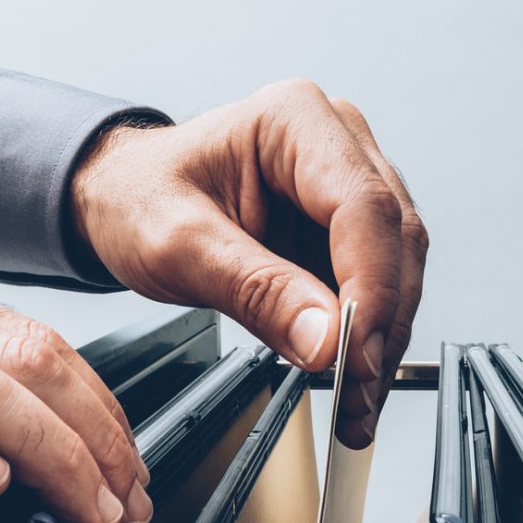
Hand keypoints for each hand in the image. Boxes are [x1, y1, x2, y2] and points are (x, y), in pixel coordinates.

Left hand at [71, 79, 427, 447]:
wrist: (123, 198)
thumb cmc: (139, 197)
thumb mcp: (178, 246)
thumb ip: (255, 290)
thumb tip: (326, 340)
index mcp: (295, 120)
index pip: (364, 207)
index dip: (371, 287)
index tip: (354, 353)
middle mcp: (338, 142)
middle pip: (395, 239)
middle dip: (381, 326)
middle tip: (356, 394)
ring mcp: (350, 184)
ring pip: (399, 268)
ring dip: (382, 341)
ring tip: (354, 402)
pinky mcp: (349, 228)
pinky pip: (380, 285)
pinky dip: (369, 338)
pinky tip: (351, 378)